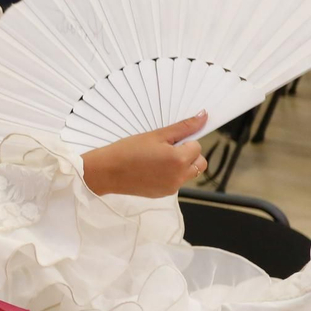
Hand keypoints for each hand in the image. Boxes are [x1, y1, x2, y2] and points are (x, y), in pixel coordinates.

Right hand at [80, 112, 207, 196]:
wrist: (107, 171)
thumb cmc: (128, 150)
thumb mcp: (156, 135)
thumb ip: (183, 127)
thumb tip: (203, 117)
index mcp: (179, 159)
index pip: (197, 146)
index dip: (184, 141)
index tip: (167, 141)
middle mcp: (179, 176)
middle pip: (200, 163)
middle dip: (189, 155)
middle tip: (167, 149)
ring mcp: (172, 188)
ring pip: (188, 173)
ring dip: (181, 166)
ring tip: (158, 159)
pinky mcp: (164, 194)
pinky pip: (176, 182)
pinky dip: (170, 175)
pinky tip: (151, 169)